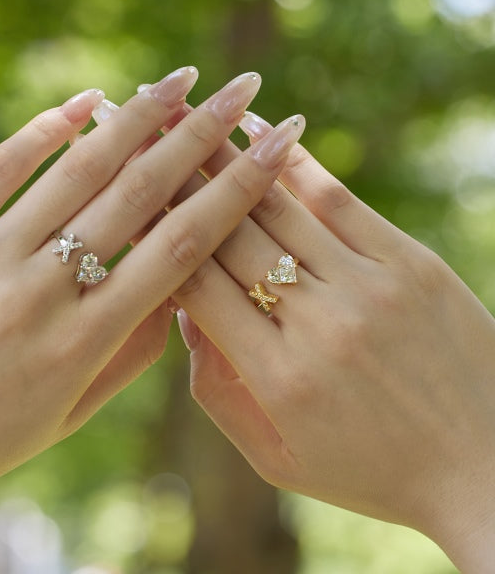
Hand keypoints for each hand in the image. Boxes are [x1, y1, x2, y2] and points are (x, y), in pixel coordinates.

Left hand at [0, 69, 302, 533]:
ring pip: (77, 171)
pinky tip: (86, 100)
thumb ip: (129, 354)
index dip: (235, 191)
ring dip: (137, 118)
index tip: (275, 149)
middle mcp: (43, 290)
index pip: (180, 248)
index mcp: (85, 340)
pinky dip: (45, 129)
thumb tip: (179, 294)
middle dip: (201, 135)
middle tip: (242, 89)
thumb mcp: (69, 414)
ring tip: (181, 79)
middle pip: (139, 194)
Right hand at [174, 111, 494, 571]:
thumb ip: (218, 390)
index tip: (128, 198)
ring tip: (189, 115)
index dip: (156, 236)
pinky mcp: (411, 265)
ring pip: (276, 208)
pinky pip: (340, 201)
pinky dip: (296, 163)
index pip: (195, 286)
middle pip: (226, 236)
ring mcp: (369, 288)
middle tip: (140, 134)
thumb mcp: (278, 457)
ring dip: (224, 158)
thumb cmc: (370, 471)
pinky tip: (263, 129)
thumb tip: (185, 313)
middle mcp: (318, 325)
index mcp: (277, 379)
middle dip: (175, 181)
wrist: (485, 470)